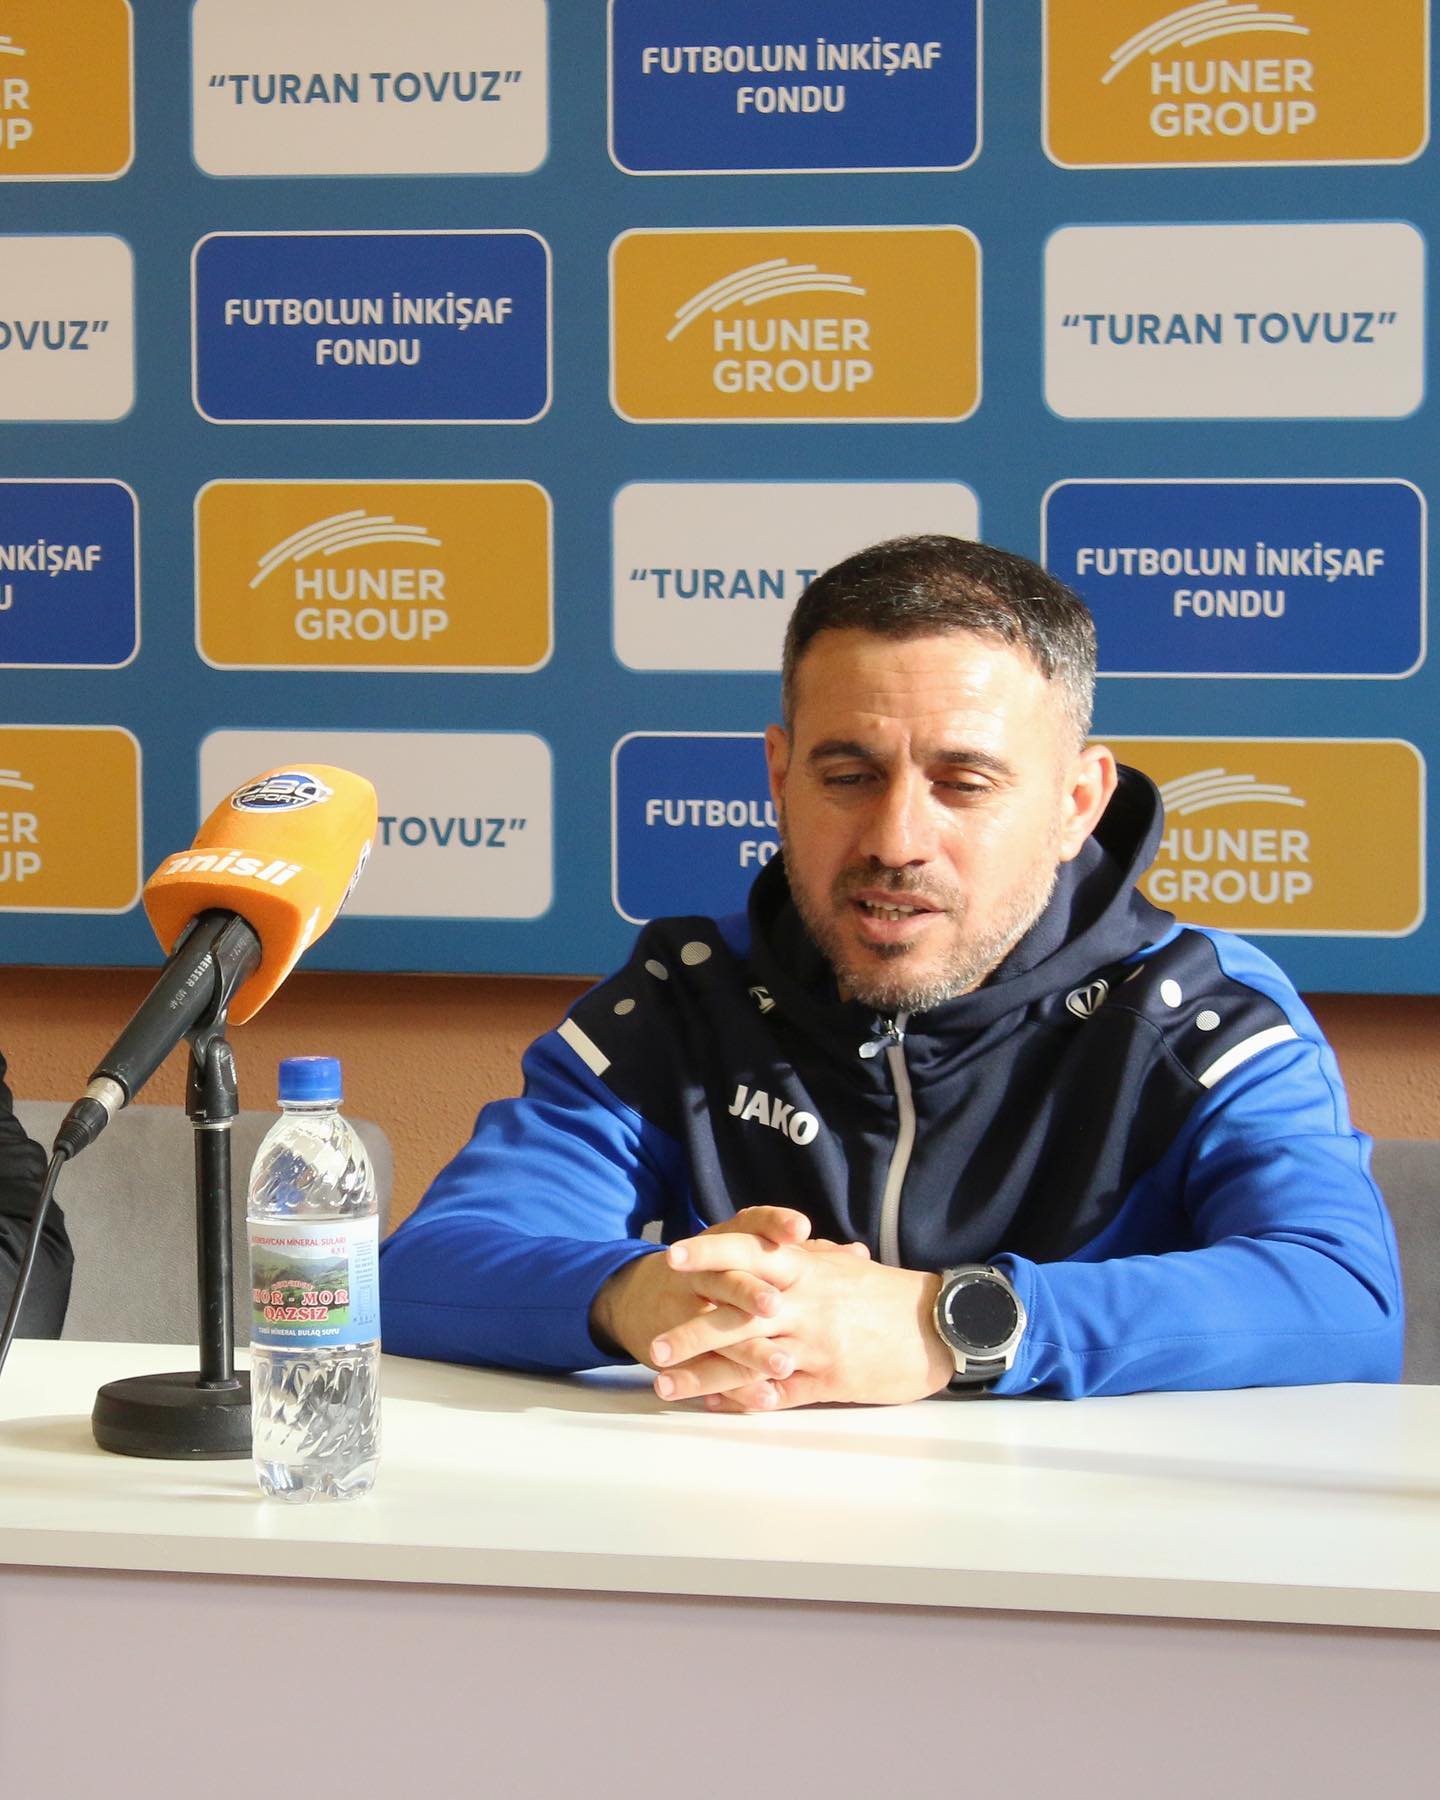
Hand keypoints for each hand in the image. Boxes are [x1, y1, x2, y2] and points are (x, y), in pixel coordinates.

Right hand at [590, 1206, 815, 1388]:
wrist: (640, 1298)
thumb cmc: (716, 1273)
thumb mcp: (748, 1253)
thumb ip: (803, 1255)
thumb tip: (859, 1252)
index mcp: (730, 1244)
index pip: (752, 1227)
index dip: (775, 1226)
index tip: (802, 1229)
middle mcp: (708, 1272)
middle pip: (731, 1278)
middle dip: (751, 1292)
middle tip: (776, 1305)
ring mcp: (689, 1310)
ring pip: (720, 1330)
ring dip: (751, 1351)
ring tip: (781, 1365)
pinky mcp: (680, 1349)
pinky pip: (708, 1370)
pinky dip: (735, 1388)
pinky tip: (762, 1400)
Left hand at [651, 1240, 952, 1412]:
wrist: (940, 1325)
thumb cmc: (889, 1295)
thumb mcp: (843, 1268)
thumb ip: (804, 1259)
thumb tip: (775, 1245)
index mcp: (808, 1268)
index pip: (751, 1252)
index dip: (710, 1253)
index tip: (672, 1256)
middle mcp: (806, 1302)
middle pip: (738, 1314)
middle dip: (691, 1329)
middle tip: (651, 1345)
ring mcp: (816, 1342)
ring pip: (749, 1358)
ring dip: (704, 1374)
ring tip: (667, 1385)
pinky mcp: (830, 1378)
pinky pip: (779, 1391)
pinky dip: (745, 1398)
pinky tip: (715, 1404)